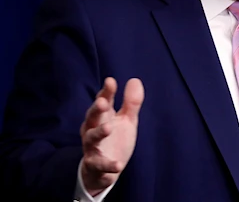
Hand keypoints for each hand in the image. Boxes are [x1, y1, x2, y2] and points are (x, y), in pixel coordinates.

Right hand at [80, 77, 144, 195]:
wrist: (104, 170)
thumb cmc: (115, 139)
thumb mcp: (127, 120)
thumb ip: (131, 103)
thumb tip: (135, 80)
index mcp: (103, 117)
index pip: (103, 101)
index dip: (106, 92)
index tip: (110, 81)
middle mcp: (93, 129)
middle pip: (92, 117)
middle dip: (96, 109)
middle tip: (103, 102)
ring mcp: (92, 147)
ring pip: (91, 138)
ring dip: (99, 132)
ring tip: (108, 128)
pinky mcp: (95, 165)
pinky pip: (99, 165)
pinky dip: (108, 165)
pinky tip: (118, 165)